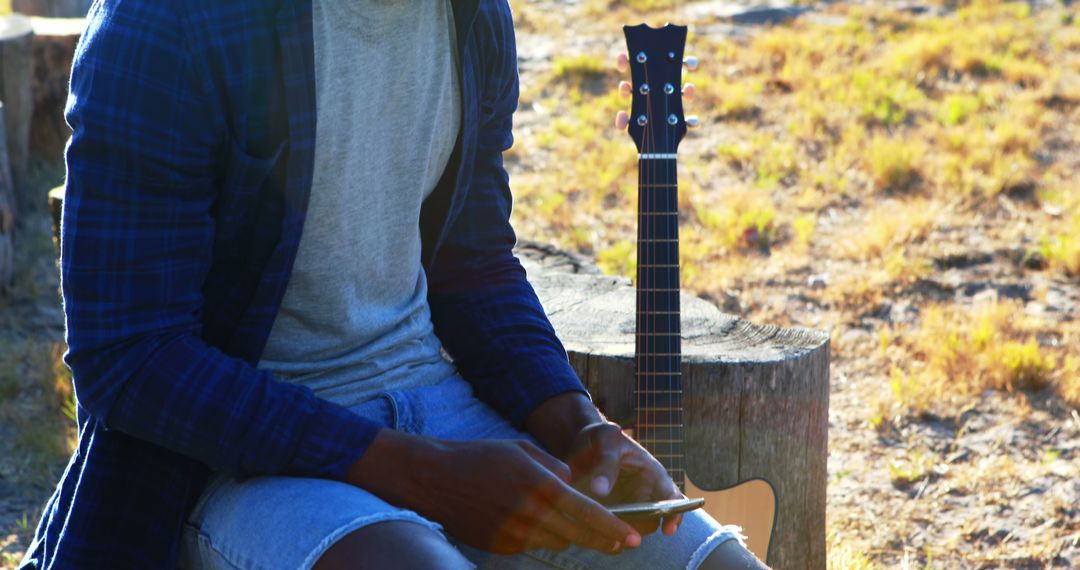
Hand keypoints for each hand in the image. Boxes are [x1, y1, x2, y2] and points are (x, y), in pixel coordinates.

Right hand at [346, 430, 639, 554]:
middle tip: (625, 543)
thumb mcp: (523, 451)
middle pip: (579, 536)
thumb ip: (555, 469)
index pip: (587, 514)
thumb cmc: (480, 457)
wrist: (434, 479)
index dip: (613, 528)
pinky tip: (541, 525)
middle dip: (605, 540)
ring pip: (558, 542)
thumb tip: (574, 486)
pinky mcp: (501, 546)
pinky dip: (543, 536)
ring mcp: (514, 534)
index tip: (633, 536)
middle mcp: (530, 514)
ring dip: (573, 537)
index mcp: (540, 486)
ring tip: (590, 533)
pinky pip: (533, 544)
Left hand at [564, 422, 685, 538]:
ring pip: (629, 531)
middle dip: (637, 529)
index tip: (668, 530)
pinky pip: (610, 533)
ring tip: (600, 529)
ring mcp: (627, 508)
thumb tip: (599, 490)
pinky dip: (602, 535)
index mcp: (652, 475)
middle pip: (650, 523)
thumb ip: (606, 462)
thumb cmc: (601, 437)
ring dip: (617, 534)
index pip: (673, 499)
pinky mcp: (608, 516)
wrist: (582, 442)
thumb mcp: (606, 439)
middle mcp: (644, 495)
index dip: (675, 515)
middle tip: (620, 530)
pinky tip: (590, 531)